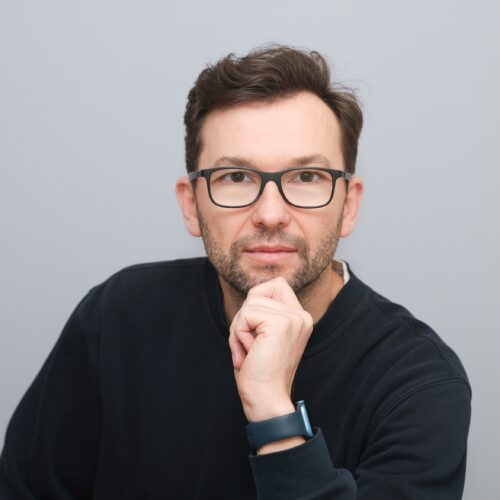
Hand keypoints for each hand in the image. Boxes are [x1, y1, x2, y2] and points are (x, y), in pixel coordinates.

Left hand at [228, 277, 312, 421]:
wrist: (266, 400)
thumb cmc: (260, 373)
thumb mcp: (263, 336)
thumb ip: (264, 313)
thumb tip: (253, 294)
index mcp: (300, 318)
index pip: (276, 285)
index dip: (256, 302)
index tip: (256, 334)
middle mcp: (301, 315)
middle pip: (258, 292)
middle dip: (244, 318)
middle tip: (250, 346)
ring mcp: (293, 318)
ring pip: (249, 304)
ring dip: (239, 330)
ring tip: (250, 352)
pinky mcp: (280, 323)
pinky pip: (245, 315)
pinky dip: (238, 335)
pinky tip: (250, 353)